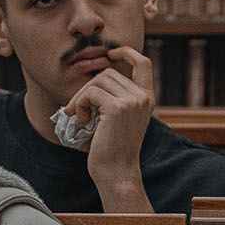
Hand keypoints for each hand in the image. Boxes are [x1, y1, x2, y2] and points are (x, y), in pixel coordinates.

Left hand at [65, 44, 156, 212]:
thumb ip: (116, 96)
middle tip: (77, 107)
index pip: (143, 62)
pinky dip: (79, 104)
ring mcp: (132, 102)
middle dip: (88, 87)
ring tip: (80, 115)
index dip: (126, 52)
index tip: (110, 54)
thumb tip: (95, 74)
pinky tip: (81, 120)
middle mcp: (143, 97)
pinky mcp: (117, 108)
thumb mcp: (119, 118)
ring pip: (98, 81)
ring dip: (81, 96)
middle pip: (109, 72)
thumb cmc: (113, 148)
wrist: (116, 172)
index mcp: (147, 98)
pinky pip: (90, 93)